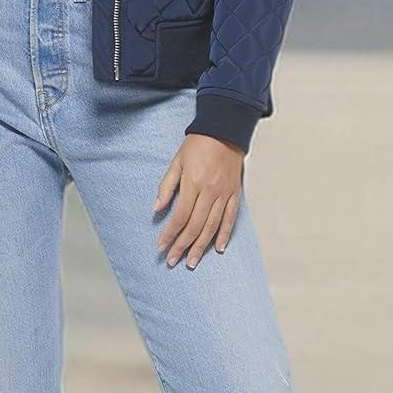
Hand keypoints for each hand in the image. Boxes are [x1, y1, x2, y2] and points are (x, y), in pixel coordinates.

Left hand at [153, 134, 243, 267]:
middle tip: (173, 260)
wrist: (225, 130)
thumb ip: (166, 186)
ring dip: (201, 246)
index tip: (161, 246)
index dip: (169, 234)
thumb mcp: (176, 161)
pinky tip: (219, 248)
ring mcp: (224, 194)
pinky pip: (230, 218)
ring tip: (193, 261)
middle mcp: (210, 192)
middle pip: (195, 226)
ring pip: (212, 227)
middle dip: (182, 246)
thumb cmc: (198, 144)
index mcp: (193, 183)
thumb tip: (157, 208)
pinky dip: (224, 235)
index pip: (179, 216)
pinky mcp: (235, 194)